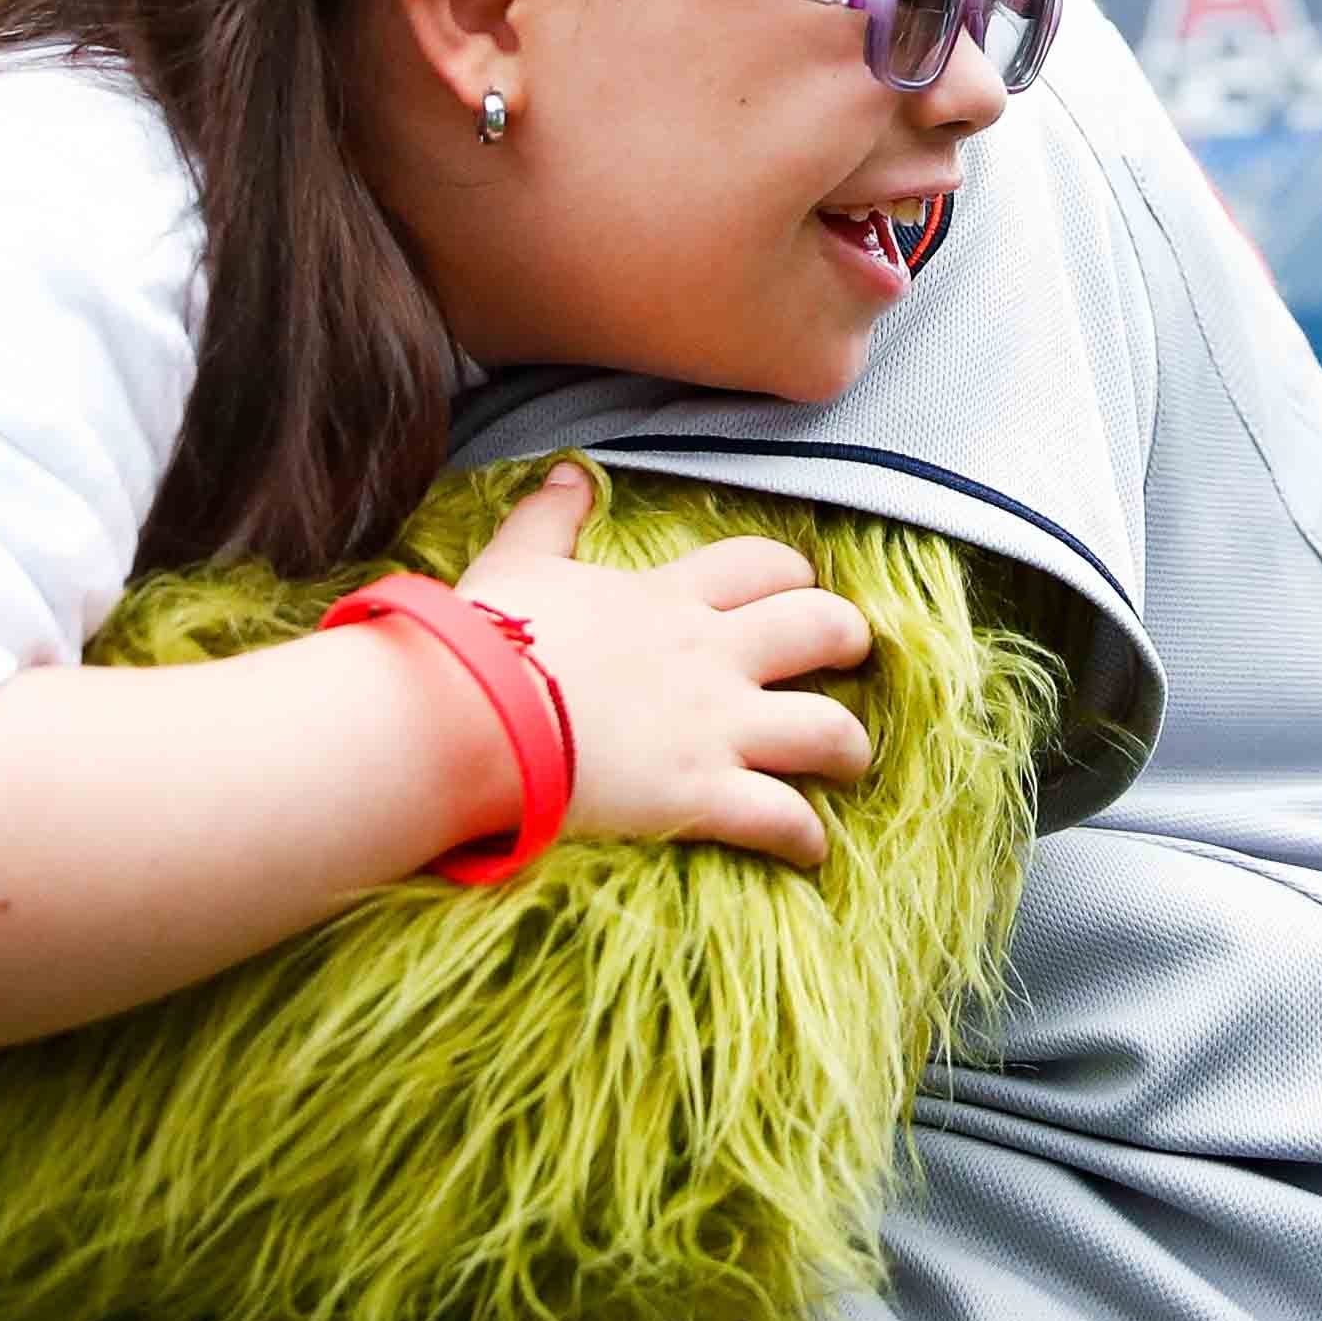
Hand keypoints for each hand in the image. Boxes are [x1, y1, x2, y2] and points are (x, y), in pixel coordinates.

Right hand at [453, 465, 873, 869]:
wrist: (472, 716)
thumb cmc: (490, 640)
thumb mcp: (518, 560)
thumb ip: (551, 515)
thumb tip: (572, 470)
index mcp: (669, 598)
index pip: (762, 565)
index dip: (791, 574)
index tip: (792, 591)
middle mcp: (710, 656)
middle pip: (821, 627)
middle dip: (847, 640)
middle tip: (846, 658)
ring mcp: (714, 727)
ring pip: (828, 729)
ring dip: (849, 748)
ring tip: (849, 762)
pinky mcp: (702, 795)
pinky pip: (783, 819)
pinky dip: (805, 838)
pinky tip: (810, 849)